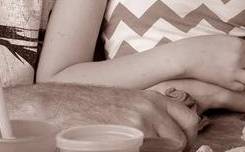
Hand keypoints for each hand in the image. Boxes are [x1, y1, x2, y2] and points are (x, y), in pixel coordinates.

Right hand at [19, 83, 197, 148]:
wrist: (54, 107)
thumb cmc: (86, 109)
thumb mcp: (124, 104)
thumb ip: (149, 116)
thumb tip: (169, 135)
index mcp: (152, 98)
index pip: (190, 120)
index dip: (187, 138)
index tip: (177, 147)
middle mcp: (150, 107)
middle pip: (182, 140)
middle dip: (174, 150)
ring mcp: (139, 122)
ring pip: (169, 149)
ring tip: (136, 149)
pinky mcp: (125, 136)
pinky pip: (147, 151)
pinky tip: (122, 149)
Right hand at [172, 35, 244, 90]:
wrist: (187, 56)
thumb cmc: (203, 46)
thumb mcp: (224, 39)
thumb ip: (238, 45)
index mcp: (239, 44)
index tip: (241, 58)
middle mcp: (239, 57)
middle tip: (236, 68)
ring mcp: (234, 70)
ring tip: (236, 76)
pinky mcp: (227, 82)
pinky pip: (241, 87)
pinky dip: (237, 86)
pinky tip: (228, 81)